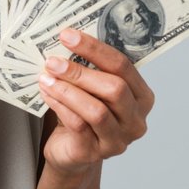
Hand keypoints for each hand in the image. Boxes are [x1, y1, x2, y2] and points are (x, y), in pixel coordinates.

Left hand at [37, 28, 154, 175]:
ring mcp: (118, 140)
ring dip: (67, 90)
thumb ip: (89, 68)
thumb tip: (66, 39)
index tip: (68, 36)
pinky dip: (60, 106)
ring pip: (96, 110)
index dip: (94, 49)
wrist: (71, 151)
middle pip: (115, 89)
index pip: (123, 66)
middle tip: (53, 61)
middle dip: (80, 72)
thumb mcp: (92, 89)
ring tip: (46, 78)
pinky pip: (78, 126)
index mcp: (142, 96)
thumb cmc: (84, 113)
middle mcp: (136, 120)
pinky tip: (47, 94)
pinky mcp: (96, 153)